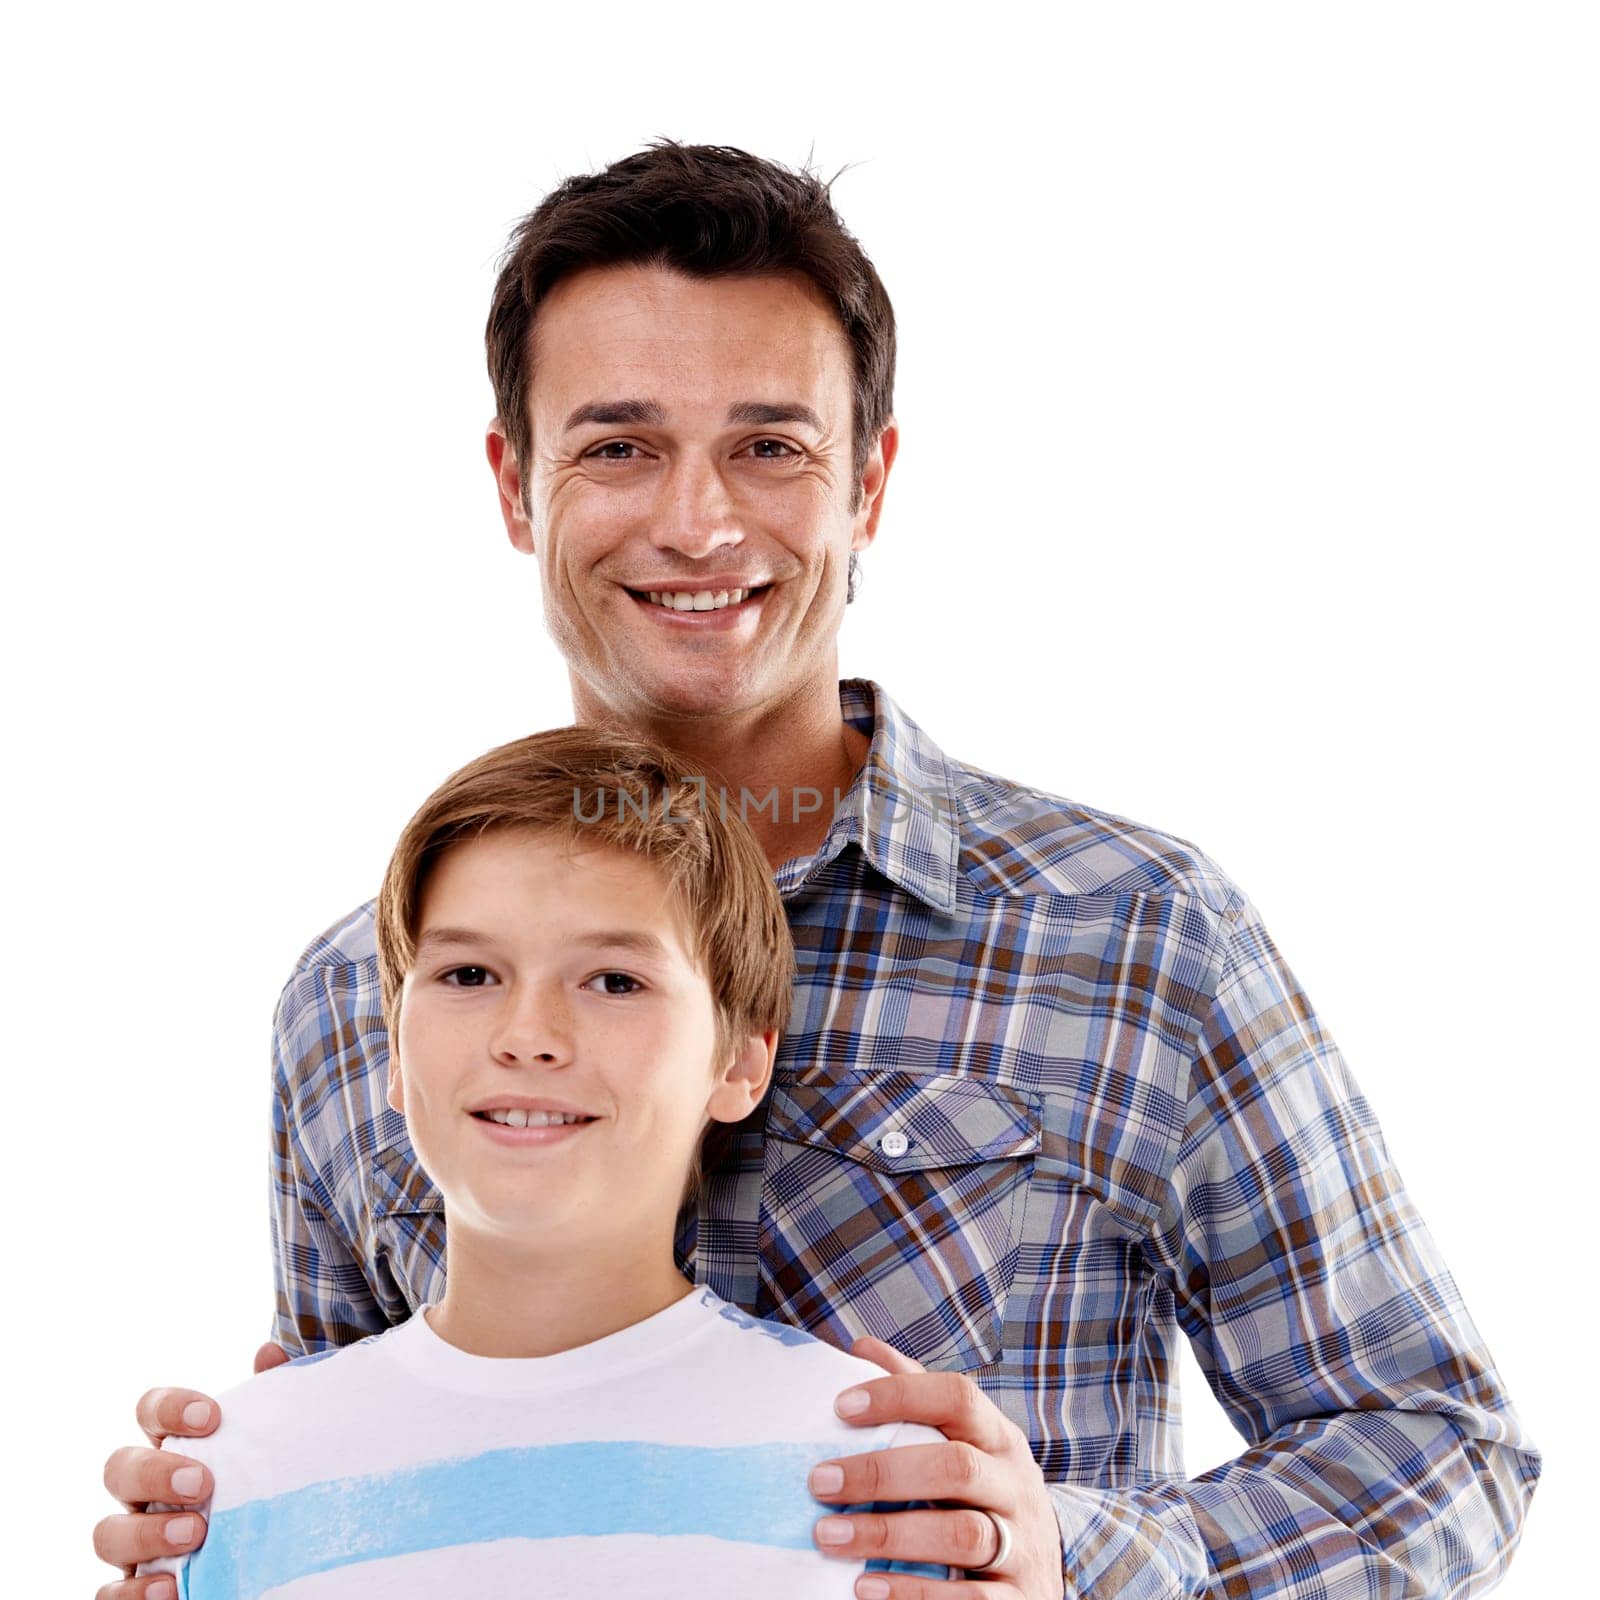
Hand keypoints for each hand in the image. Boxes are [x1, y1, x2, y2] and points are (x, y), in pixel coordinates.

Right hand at [92, 1343, 284, 1599]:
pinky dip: (132, 1595)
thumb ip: (272, 1395)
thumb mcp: (278, 1439)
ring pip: (106, 1533)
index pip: (150, 1410)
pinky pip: (110, 1596)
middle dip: (154, 1472)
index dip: (170, 1408)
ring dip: (145, 1533)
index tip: (211, 1417)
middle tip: (202, 1484)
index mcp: (175, 1445)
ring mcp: (134, 1542)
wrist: (276, 1552)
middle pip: (118, 1468)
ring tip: (195, 1534)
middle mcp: (145, 1492)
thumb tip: (267, 1354)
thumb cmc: (269, 1481)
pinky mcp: (135, 1590)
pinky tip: (170, 1592)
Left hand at [810, 1338, 1065, 1599]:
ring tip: (828, 1535)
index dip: (901, 1395)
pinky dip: (915, 1594)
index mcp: (998, 1438)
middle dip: (881, 1473)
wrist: (1041, 1577)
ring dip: (889, 1535)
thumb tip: (862, 1348)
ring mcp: (1023, 1544)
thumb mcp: (965, 1443)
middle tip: (819, 1482)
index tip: (841, 1406)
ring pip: (962, 1534)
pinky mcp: (1020, 1599)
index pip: (958, 1397)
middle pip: (955, 1466)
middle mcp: (1016, 1485)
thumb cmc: (982, 1495)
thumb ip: (917, 1395)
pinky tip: (866, 1589)